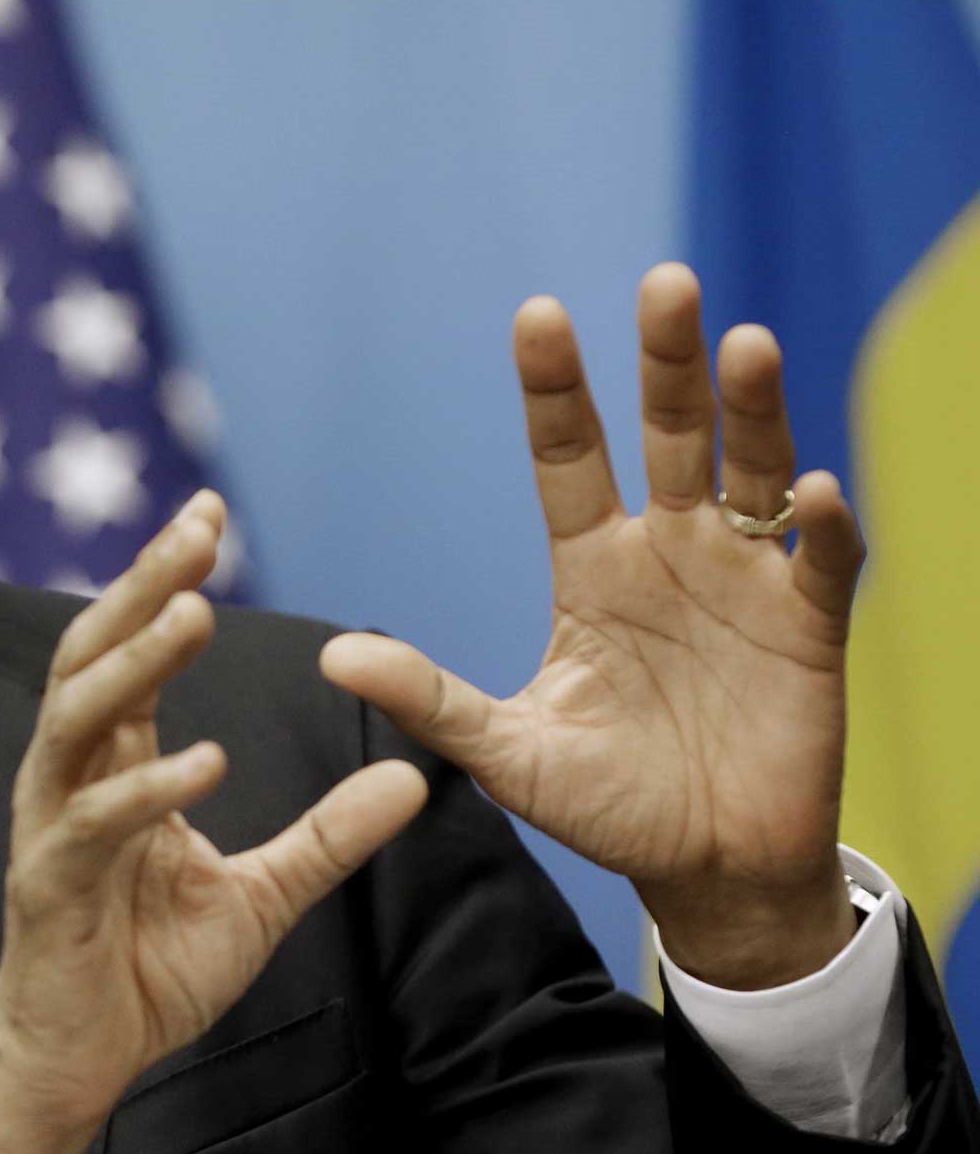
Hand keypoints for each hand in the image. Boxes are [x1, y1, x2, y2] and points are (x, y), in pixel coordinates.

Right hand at [0, 489, 427, 1130]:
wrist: (83, 1065)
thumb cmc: (151, 969)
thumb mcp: (264, 894)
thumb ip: (329, 833)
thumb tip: (416, 780)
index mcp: (115, 764)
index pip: (133, 649)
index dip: (167, 580)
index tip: (211, 515)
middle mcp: (72, 776)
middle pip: (94, 654)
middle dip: (144, 586)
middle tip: (198, 528)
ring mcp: (52, 825)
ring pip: (76, 717)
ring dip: (135, 662)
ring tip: (196, 613)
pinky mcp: (50, 883)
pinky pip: (95, 822)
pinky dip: (148, 790)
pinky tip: (206, 762)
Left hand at [318, 264, 864, 989]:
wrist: (704, 871)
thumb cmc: (605, 804)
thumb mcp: (506, 751)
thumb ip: (431, 699)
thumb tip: (332, 657)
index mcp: (592, 566)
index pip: (569, 455)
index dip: (556, 388)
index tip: (538, 313)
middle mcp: (668, 552)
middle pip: (668, 434)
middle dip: (667, 361)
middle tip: (666, 282)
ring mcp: (742, 583)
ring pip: (751, 472)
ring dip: (751, 413)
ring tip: (744, 345)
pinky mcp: (808, 630)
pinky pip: (821, 565)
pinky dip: (821, 529)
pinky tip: (812, 495)